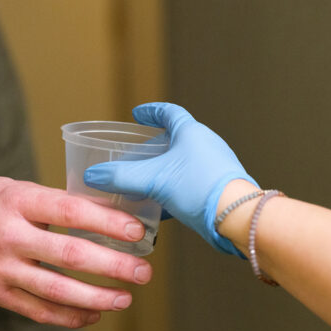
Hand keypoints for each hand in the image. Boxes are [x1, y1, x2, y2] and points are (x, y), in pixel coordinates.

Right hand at [0, 177, 152, 327]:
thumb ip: (51, 202)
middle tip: (143, 272)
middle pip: (69, 255)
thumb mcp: (12, 189)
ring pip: (57, 290)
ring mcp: (2, 270)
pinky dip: (71, 316)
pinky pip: (40, 311)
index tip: (136, 232)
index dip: (106, 223)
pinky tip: (95, 314)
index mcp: (16, 201)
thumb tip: (104, 214)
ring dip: (97, 297)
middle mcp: (9, 237)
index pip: (69, 211)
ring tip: (125, 298)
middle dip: (112, 266)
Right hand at [82, 102, 256, 254]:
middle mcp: (205, 146)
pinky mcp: (217, 190)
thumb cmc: (200, 189)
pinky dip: (170, 192)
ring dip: (160, 174)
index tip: (138, 114)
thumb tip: (93, 175)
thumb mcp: (153, 180)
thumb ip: (121, 177)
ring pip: (180, 166)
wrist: (237, 218)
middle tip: (131, 160)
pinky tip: (158, 209)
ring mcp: (213, 168)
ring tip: (140, 186)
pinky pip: (188, 186)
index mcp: (191, 132)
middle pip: (173, 141)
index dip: (151, 112)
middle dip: (150, 150)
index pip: (169, 113)